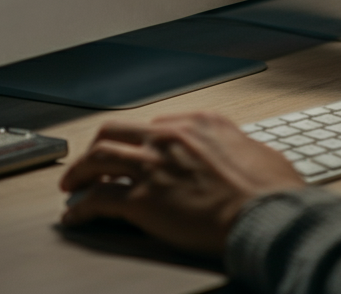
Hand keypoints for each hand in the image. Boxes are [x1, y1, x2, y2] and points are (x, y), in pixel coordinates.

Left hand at [60, 112, 304, 257]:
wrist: (264, 214)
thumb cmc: (269, 189)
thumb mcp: (257, 150)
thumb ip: (236, 147)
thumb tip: (240, 155)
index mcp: (199, 121)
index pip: (153, 124)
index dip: (138, 141)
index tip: (132, 152)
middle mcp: (171, 137)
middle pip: (115, 130)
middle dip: (98, 146)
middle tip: (90, 163)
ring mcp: (154, 166)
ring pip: (98, 158)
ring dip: (79, 173)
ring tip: (71, 186)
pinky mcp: (143, 201)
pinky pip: (98, 200)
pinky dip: (81, 209)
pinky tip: (75, 218)